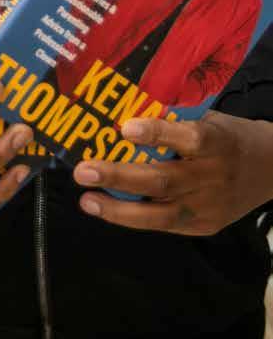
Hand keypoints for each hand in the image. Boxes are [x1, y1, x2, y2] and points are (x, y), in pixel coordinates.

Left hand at [73, 111, 272, 234]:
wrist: (271, 169)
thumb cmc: (227, 137)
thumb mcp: (209, 119)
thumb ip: (174, 120)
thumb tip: (124, 112)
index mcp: (217, 143)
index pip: (188, 139)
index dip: (157, 133)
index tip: (124, 128)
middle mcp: (213, 177)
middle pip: (164, 180)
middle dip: (119, 176)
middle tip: (83, 170)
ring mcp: (208, 207)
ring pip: (159, 213)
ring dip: (117, 208)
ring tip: (87, 199)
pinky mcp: (204, 226)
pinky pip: (163, 225)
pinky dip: (132, 218)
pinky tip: (105, 208)